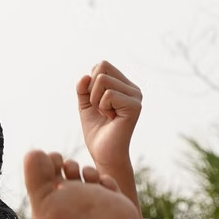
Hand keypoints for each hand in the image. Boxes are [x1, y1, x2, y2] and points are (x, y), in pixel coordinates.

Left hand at [77, 62, 141, 185]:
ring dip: (95, 100)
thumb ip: (83, 88)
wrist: (104, 153)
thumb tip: (86, 75)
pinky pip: (108, 95)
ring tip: (104, 114)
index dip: (89, 83)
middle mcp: (132, 88)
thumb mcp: (86, 105)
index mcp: (123, 85)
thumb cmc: (96, 131)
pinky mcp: (134, 105)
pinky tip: (110, 118)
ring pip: (102, 80)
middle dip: (90, 90)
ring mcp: (135, 95)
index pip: (101, 65)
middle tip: (99, 108)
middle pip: (101, 68)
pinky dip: (101, 107)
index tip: (94, 101)